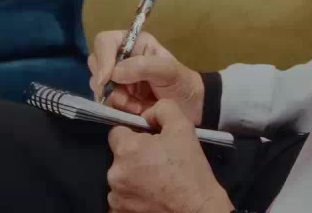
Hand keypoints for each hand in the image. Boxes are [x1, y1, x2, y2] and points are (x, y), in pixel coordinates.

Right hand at [89, 30, 204, 124]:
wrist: (192, 110)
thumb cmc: (183, 83)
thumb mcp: (169, 70)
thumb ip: (143, 66)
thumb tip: (114, 72)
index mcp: (134, 44)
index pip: (105, 42)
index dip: (102, 58)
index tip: (107, 79)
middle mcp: (122, 59)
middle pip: (96, 64)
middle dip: (106, 82)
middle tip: (124, 94)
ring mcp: (118, 80)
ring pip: (98, 86)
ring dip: (115, 98)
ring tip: (136, 105)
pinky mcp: (118, 99)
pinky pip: (106, 103)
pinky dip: (118, 109)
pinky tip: (135, 111)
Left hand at [107, 101, 233, 212]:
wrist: (196, 209)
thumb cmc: (189, 169)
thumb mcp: (183, 127)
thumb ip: (162, 109)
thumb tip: (147, 114)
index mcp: (126, 149)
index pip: (117, 131)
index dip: (134, 133)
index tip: (150, 142)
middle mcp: (114, 173)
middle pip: (120, 155)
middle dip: (135, 156)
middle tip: (159, 161)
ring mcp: (116, 195)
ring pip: (121, 176)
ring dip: (133, 176)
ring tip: (157, 180)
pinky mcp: (119, 211)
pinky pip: (122, 196)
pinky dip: (133, 194)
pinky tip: (151, 194)